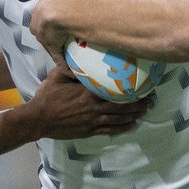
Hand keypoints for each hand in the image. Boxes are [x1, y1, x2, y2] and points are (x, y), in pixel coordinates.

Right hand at [22, 62, 149, 138]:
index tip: (143, 84)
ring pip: (120, 119)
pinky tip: (132, 125)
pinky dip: (123, 128)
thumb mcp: (57, 76)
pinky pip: (111, 130)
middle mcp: (95, 108)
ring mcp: (94, 121)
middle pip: (123, 106)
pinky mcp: (90, 131)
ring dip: (134, 115)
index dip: (131, 89)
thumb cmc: (47, 97)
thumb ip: (71, 68)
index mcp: (89, 93)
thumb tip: (81, 58)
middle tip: (151, 99)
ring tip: (145, 111)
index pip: (116, 90)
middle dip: (139, 103)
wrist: (38, 120)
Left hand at [28, 0, 72, 60]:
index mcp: (38, 13)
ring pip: (49, 45)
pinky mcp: (52, 48)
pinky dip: (63, 63)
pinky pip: (58, 57)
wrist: (60, 13)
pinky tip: (70, 69)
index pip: (39, 16)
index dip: (44, 18)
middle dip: (46, 34)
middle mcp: (37, 27)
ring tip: (65, 51)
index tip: (51, 20)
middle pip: (41, 32)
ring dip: (55, 49)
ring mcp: (44, 39)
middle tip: (58, 35)